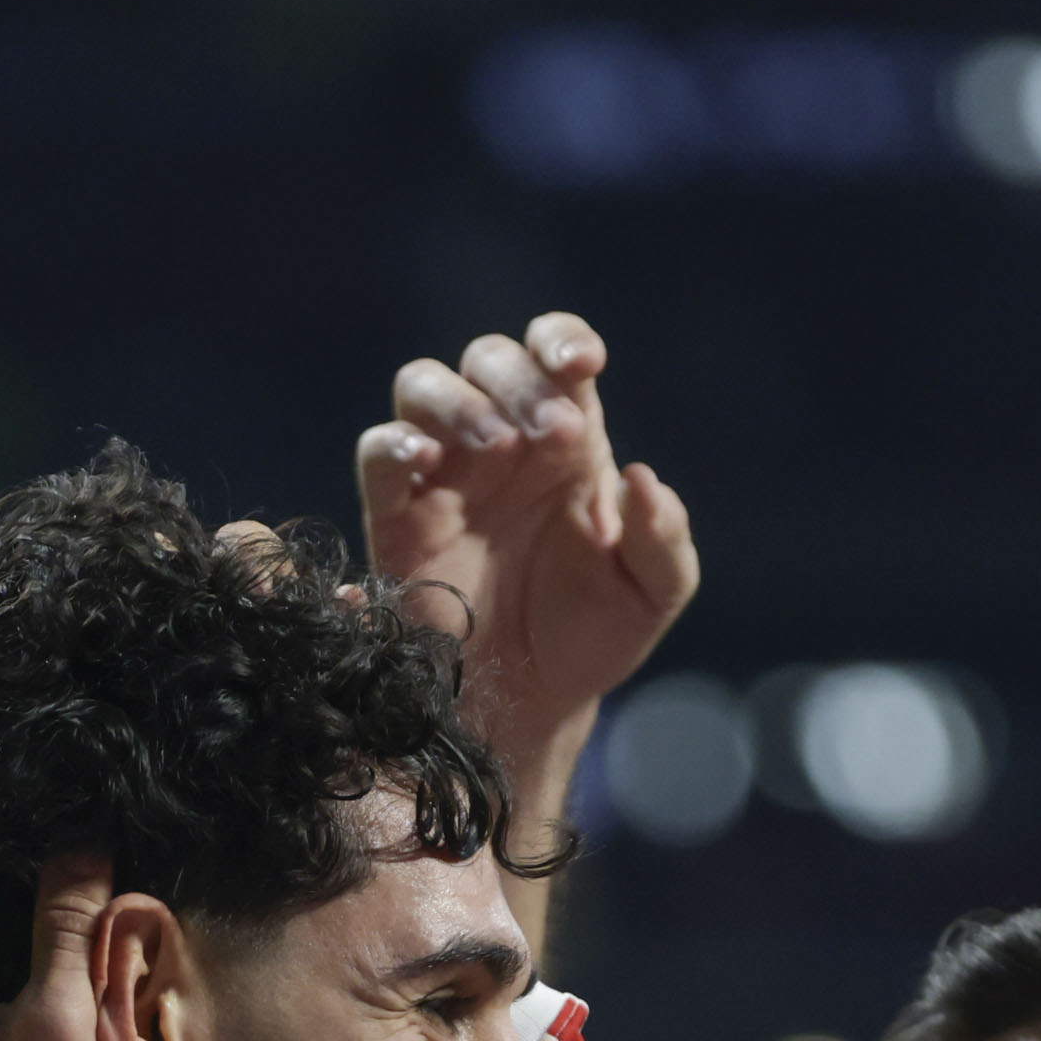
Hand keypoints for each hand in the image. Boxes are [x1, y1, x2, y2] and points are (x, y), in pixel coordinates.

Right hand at [358, 310, 696, 763]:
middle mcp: (501, 443)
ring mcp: (445, 476)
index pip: (554, 353)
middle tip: (553, 436)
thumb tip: (641, 477)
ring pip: (422, 386)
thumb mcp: (655, 592)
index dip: (560, 339)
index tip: (582, 363)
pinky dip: (394, 445)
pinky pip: (377, 453)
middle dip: (518, 381)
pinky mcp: (397, 517)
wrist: (534, 701)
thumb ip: (663, 535)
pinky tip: (425, 464)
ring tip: (497, 447)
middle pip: (487, 358)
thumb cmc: (596, 637)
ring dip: (457, 401)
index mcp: (566, 439)